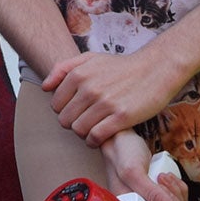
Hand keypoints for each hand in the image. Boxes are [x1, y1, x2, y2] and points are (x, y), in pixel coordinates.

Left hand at [41, 48, 182, 146]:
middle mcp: (89, 88)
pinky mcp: (121, 117)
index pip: (55, 104)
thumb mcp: (90, 58)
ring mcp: (105, 103)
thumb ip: (63, 69)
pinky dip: (94, 141)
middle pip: (65, 119)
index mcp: (78, 74)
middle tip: (83, 122)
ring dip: (83, 134)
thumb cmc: (121, 66)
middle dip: (71, 124)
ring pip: (79, 130)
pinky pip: (96, 137)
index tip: (74, 112)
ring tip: (91, 130)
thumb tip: (45, 87)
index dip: (63, 111)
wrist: (154, 70)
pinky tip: (99, 138)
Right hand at [101, 130, 185, 200]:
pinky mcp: (159, 192)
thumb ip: (153, 195)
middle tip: (159, 178)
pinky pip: (179, 197)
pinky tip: (165, 175)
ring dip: (176, 189)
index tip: (159, 190)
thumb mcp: (135, 173)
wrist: (122, 138)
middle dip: (172, 195)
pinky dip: (178, 186)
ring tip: (161, 175)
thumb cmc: (121, 153)